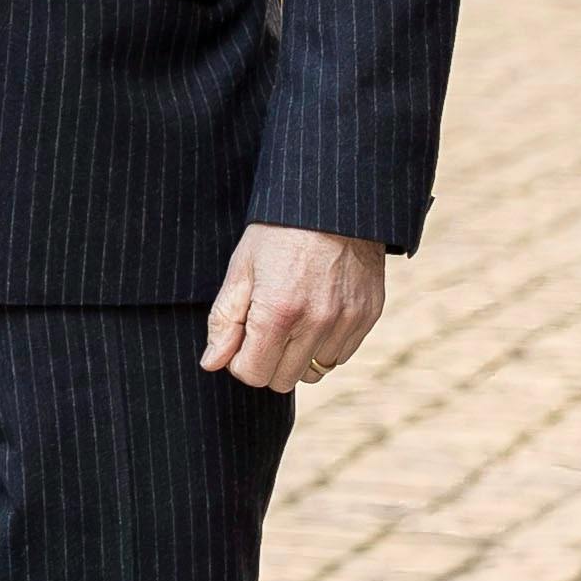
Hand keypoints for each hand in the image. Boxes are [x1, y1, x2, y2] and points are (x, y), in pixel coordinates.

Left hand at [202, 225, 384, 393]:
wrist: (333, 201)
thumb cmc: (279, 232)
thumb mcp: (242, 269)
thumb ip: (225, 320)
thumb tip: (212, 363)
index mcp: (278, 313)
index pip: (252, 374)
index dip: (239, 360)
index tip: (241, 337)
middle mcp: (316, 323)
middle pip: (282, 380)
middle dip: (267, 360)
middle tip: (264, 327)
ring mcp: (347, 321)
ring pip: (314, 371)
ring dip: (298, 355)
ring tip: (292, 318)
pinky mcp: (368, 315)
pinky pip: (340, 355)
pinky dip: (325, 344)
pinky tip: (316, 312)